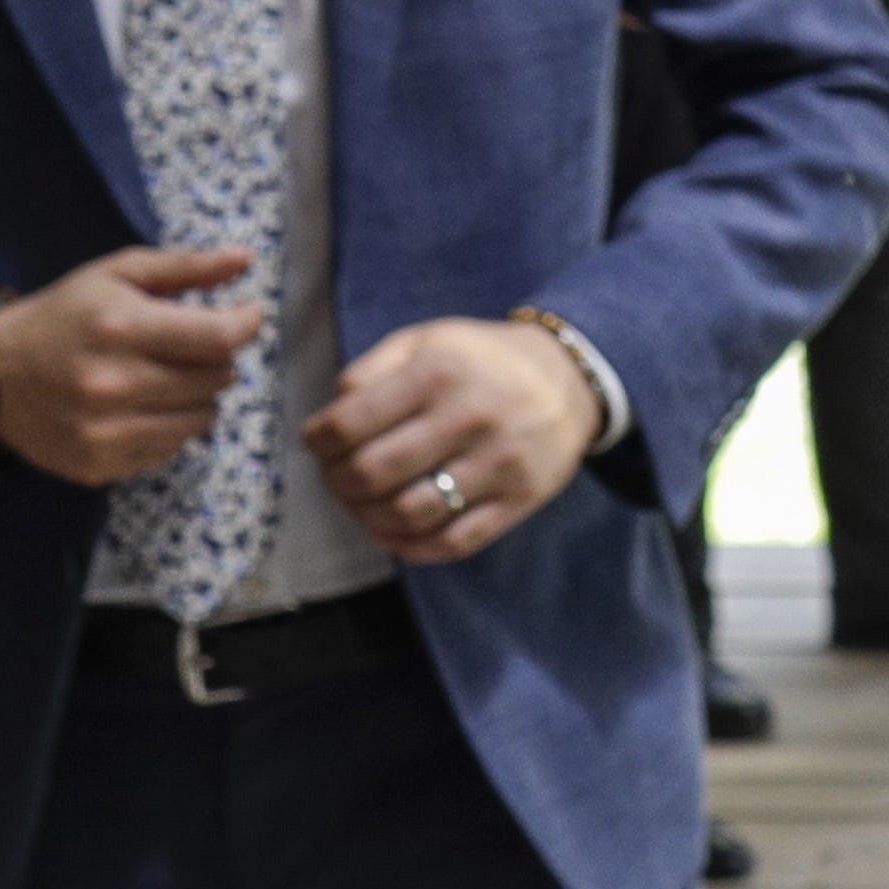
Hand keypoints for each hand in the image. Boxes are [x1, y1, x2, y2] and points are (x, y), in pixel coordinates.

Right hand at [0, 244, 267, 486]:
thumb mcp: (115, 274)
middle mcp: (114, 384)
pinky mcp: (100, 465)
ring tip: (165, 377)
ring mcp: (106, 432)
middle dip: (215, 358)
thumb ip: (185, 266)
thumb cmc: (64, 315)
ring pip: (202, 419)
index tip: (245, 316)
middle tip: (189, 346)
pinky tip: (140, 407)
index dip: (245, 325)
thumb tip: (246, 258)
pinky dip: (169, 427)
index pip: (218, 338)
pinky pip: (171, 449)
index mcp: (120, 328)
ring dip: (197, 396)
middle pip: (217, 379)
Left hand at [306, 317, 602, 563]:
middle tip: (337, 479)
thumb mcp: (427, 341)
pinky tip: (393, 532)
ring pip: (410, 514)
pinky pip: (454, 542)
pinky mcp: (520, 499)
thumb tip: (329, 422)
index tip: (318, 445)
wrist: (570, 379)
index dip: (318, 442)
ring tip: (363, 506)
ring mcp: (499, 463)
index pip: (350, 423)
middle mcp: (469, 417)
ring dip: (369, 518)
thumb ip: (371, 371)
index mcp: (438, 372)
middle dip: (338, 484)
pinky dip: (411, 548)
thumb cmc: (481, 361)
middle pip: (372, 473)